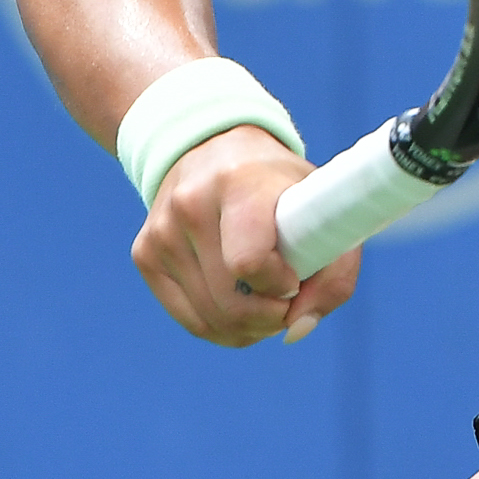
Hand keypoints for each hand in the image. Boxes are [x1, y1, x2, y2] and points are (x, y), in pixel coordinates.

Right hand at [130, 126, 360, 348]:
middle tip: (288, 301)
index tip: (296, 277)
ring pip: (210, 320)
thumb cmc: (279, 187)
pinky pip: (191, 320)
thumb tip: (297, 329)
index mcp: (239, 183)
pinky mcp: (145, 254)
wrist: (215, 149)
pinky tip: (242, 306)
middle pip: (231, 302)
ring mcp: (161, 231)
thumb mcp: (322, 210)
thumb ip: (334, 272)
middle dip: (270, 318)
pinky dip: (224, 328)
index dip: (281, 286)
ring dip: (250, 328)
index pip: (249, 263)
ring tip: (269, 303)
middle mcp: (190, 204)